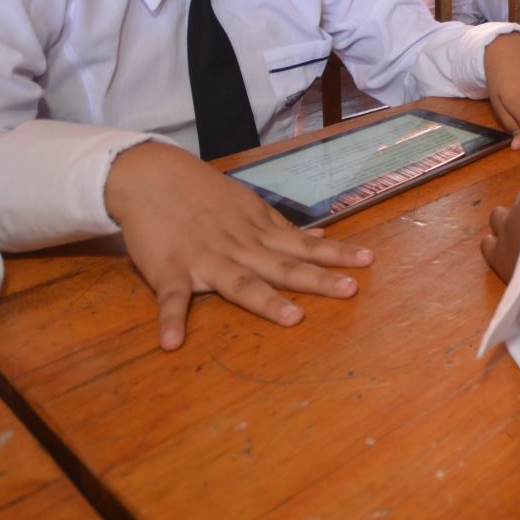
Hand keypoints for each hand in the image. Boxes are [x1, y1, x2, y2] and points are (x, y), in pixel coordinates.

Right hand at [104, 142, 372, 349]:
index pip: (304, 245)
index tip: (368, 261)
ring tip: (294, 319)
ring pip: (241, 282)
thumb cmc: (202, 193)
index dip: (335, 254)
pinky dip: (171, 319)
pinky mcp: (168, 269)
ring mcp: (205, 258)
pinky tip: (172, 343)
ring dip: (267, 301)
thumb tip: (320, 235)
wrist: (150, 176)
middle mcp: (239, 246)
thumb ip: (280, 228)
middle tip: (351, 290)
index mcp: (258, 232)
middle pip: (283, 266)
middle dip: (318, 279)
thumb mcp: (248, 205)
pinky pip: (171, 298)